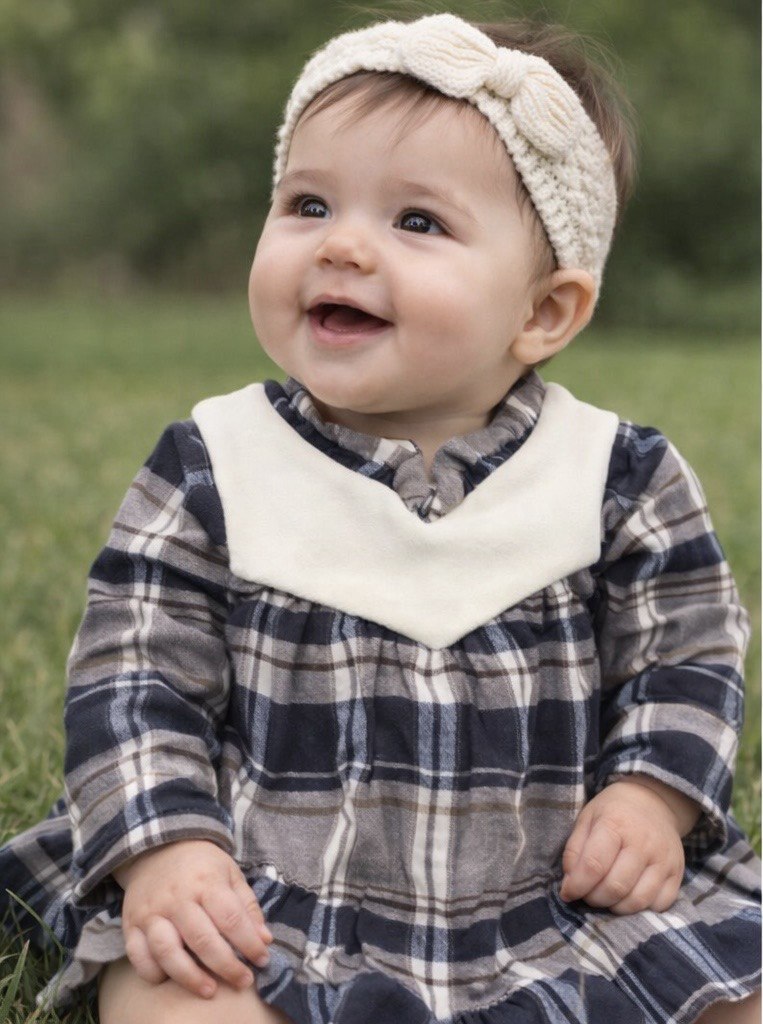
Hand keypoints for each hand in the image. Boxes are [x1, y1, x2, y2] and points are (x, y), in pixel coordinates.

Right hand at [114, 839, 272, 997]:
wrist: (157, 848)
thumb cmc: (201, 865)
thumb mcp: (230, 873)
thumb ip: (248, 906)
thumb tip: (264, 940)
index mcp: (206, 881)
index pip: (231, 918)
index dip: (249, 944)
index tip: (262, 960)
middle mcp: (177, 897)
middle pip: (202, 940)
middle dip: (226, 966)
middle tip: (243, 981)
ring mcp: (151, 912)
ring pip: (168, 952)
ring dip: (190, 977)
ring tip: (209, 991)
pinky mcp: (131, 924)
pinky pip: (138, 956)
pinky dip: (153, 973)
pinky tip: (170, 979)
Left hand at [559, 778, 691, 913]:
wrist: (653, 801)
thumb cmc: (613, 812)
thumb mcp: (587, 819)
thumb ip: (574, 851)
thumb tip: (569, 886)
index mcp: (616, 824)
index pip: (594, 865)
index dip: (577, 885)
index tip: (568, 892)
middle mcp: (644, 843)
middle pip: (616, 887)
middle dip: (595, 898)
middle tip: (587, 894)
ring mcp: (664, 859)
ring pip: (638, 901)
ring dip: (616, 907)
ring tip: (606, 897)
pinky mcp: (678, 873)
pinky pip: (660, 905)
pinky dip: (641, 909)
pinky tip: (628, 897)